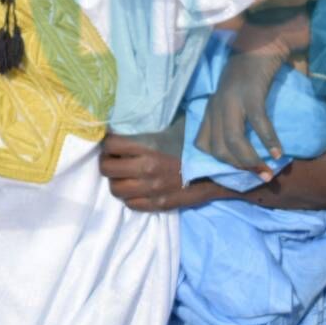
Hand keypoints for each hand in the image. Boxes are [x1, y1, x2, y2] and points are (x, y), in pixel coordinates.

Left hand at [99, 133, 219, 210]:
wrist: (218, 172)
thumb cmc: (193, 147)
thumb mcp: (170, 129)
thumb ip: (147, 128)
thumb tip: (125, 120)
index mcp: (149, 147)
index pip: (111, 145)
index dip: (107, 144)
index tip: (111, 144)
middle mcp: (147, 170)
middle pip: (107, 168)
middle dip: (107, 162)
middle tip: (113, 160)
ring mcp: (152, 190)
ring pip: (115, 189)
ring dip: (116, 181)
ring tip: (123, 176)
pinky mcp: (158, 205)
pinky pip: (131, 204)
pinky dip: (130, 196)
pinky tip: (136, 189)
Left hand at [194, 8, 308, 180]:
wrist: (259, 44)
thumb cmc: (248, 73)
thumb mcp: (230, 96)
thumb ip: (230, 117)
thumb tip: (241, 149)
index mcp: (210, 108)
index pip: (202, 145)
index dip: (219, 162)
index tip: (238, 169)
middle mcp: (216, 106)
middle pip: (218, 149)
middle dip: (238, 168)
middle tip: (258, 176)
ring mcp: (232, 100)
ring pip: (234, 142)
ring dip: (251, 161)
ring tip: (268, 172)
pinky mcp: (251, 94)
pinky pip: (258, 124)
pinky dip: (269, 142)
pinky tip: (279, 153)